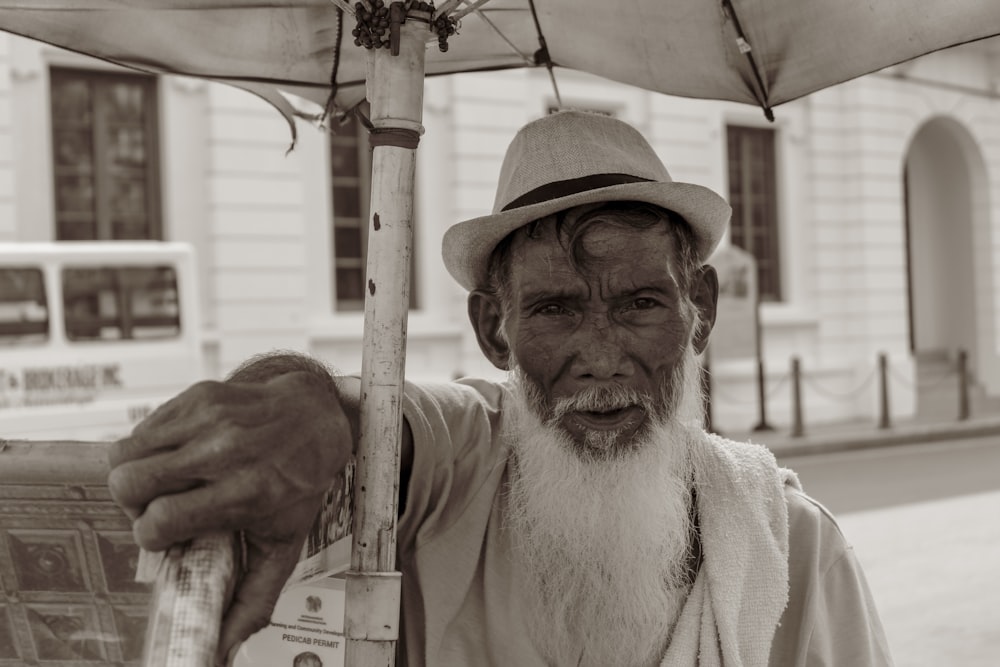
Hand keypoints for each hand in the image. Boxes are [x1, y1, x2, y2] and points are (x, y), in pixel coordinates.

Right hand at [107, 370, 352, 661]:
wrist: (315, 415)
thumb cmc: (299, 480)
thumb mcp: (286, 541)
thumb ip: (254, 598)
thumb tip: (225, 649)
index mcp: (247, 491)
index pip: (163, 520)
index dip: (153, 536)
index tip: (168, 536)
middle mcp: (226, 451)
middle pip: (130, 483)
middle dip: (135, 506)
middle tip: (160, 508)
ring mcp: (210, 418)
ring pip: (124, 454)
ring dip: (135, 476)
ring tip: (165, 483)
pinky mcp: (198, 395)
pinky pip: (141, 429)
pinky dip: (148, 449)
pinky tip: (178, 457)